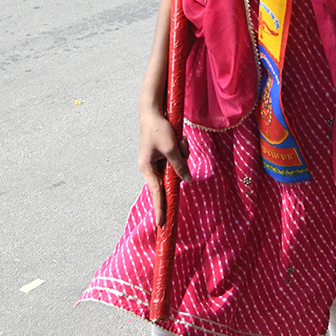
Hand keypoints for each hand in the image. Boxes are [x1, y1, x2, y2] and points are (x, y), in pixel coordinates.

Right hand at [138, 105, 190, 226]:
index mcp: (147, 168)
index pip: (157, 193)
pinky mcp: (164, 154)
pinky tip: (180, 138)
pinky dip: (181, 149)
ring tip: (179, 138)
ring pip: (176, 167)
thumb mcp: (171, 148)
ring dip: (182, 153)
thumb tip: (187, 180)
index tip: (161, 224)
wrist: (152, 111)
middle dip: (180, 163)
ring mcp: (158, 160)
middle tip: (178, 143)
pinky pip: (177, 158)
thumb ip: (179, 165)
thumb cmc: (158, 129)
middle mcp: (151, 167)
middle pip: (171, 177)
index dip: (160, 208)